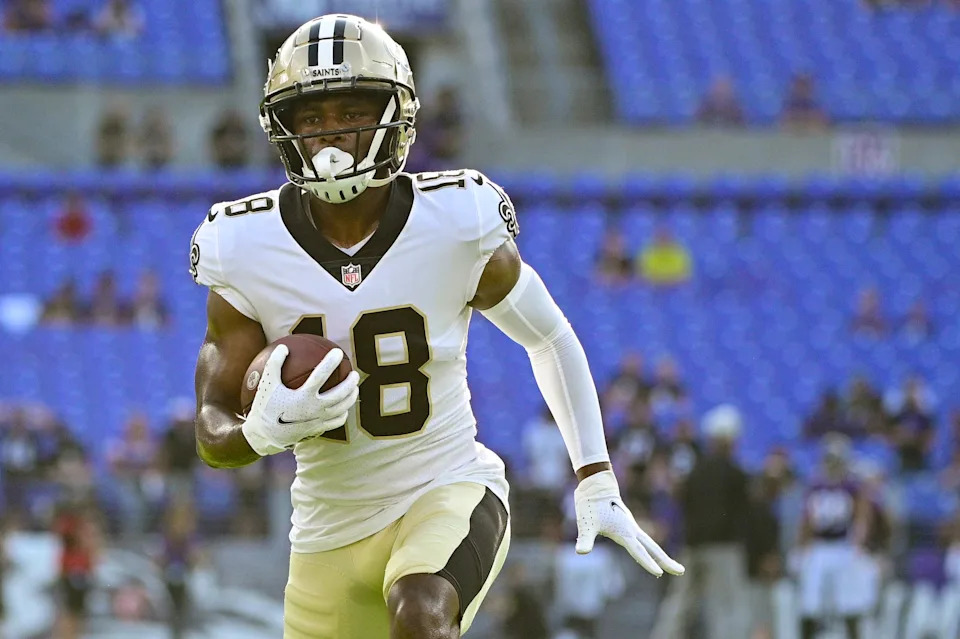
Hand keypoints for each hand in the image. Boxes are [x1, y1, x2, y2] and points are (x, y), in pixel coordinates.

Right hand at [241, 345, 359, 455]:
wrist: (265, 435)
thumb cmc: (265, 406)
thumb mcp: (267, 384)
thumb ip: (274, 364)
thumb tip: (283, 346)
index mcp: (302, 396)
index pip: (321, 375)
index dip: (331, 362)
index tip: (338, 352)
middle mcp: (313, 409)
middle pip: (340, 394)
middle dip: (350, 382)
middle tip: (354, 373)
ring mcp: (318, 420)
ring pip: (342, 408)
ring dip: (351, 397)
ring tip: (355, 388)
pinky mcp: (319, 429)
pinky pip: (337, 421)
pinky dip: (343, 413)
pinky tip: (344, 407)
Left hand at [574, 470, 684, 577]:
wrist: (596, 485)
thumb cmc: (590, 504)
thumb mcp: (586, 523)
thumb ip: (585, 538)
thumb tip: (581, 552)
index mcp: (624, 531)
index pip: (638, 551)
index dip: (647, 563)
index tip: (659, 574)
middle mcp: (631, 530)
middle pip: (653, 548)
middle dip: (666, 561)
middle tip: (680, 572)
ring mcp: (631, 527)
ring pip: (650, 544)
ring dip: (661, 556)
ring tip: (672, 568)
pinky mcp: (627, 525)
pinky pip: (643, 541)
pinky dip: (651, 550)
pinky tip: (651, 555)